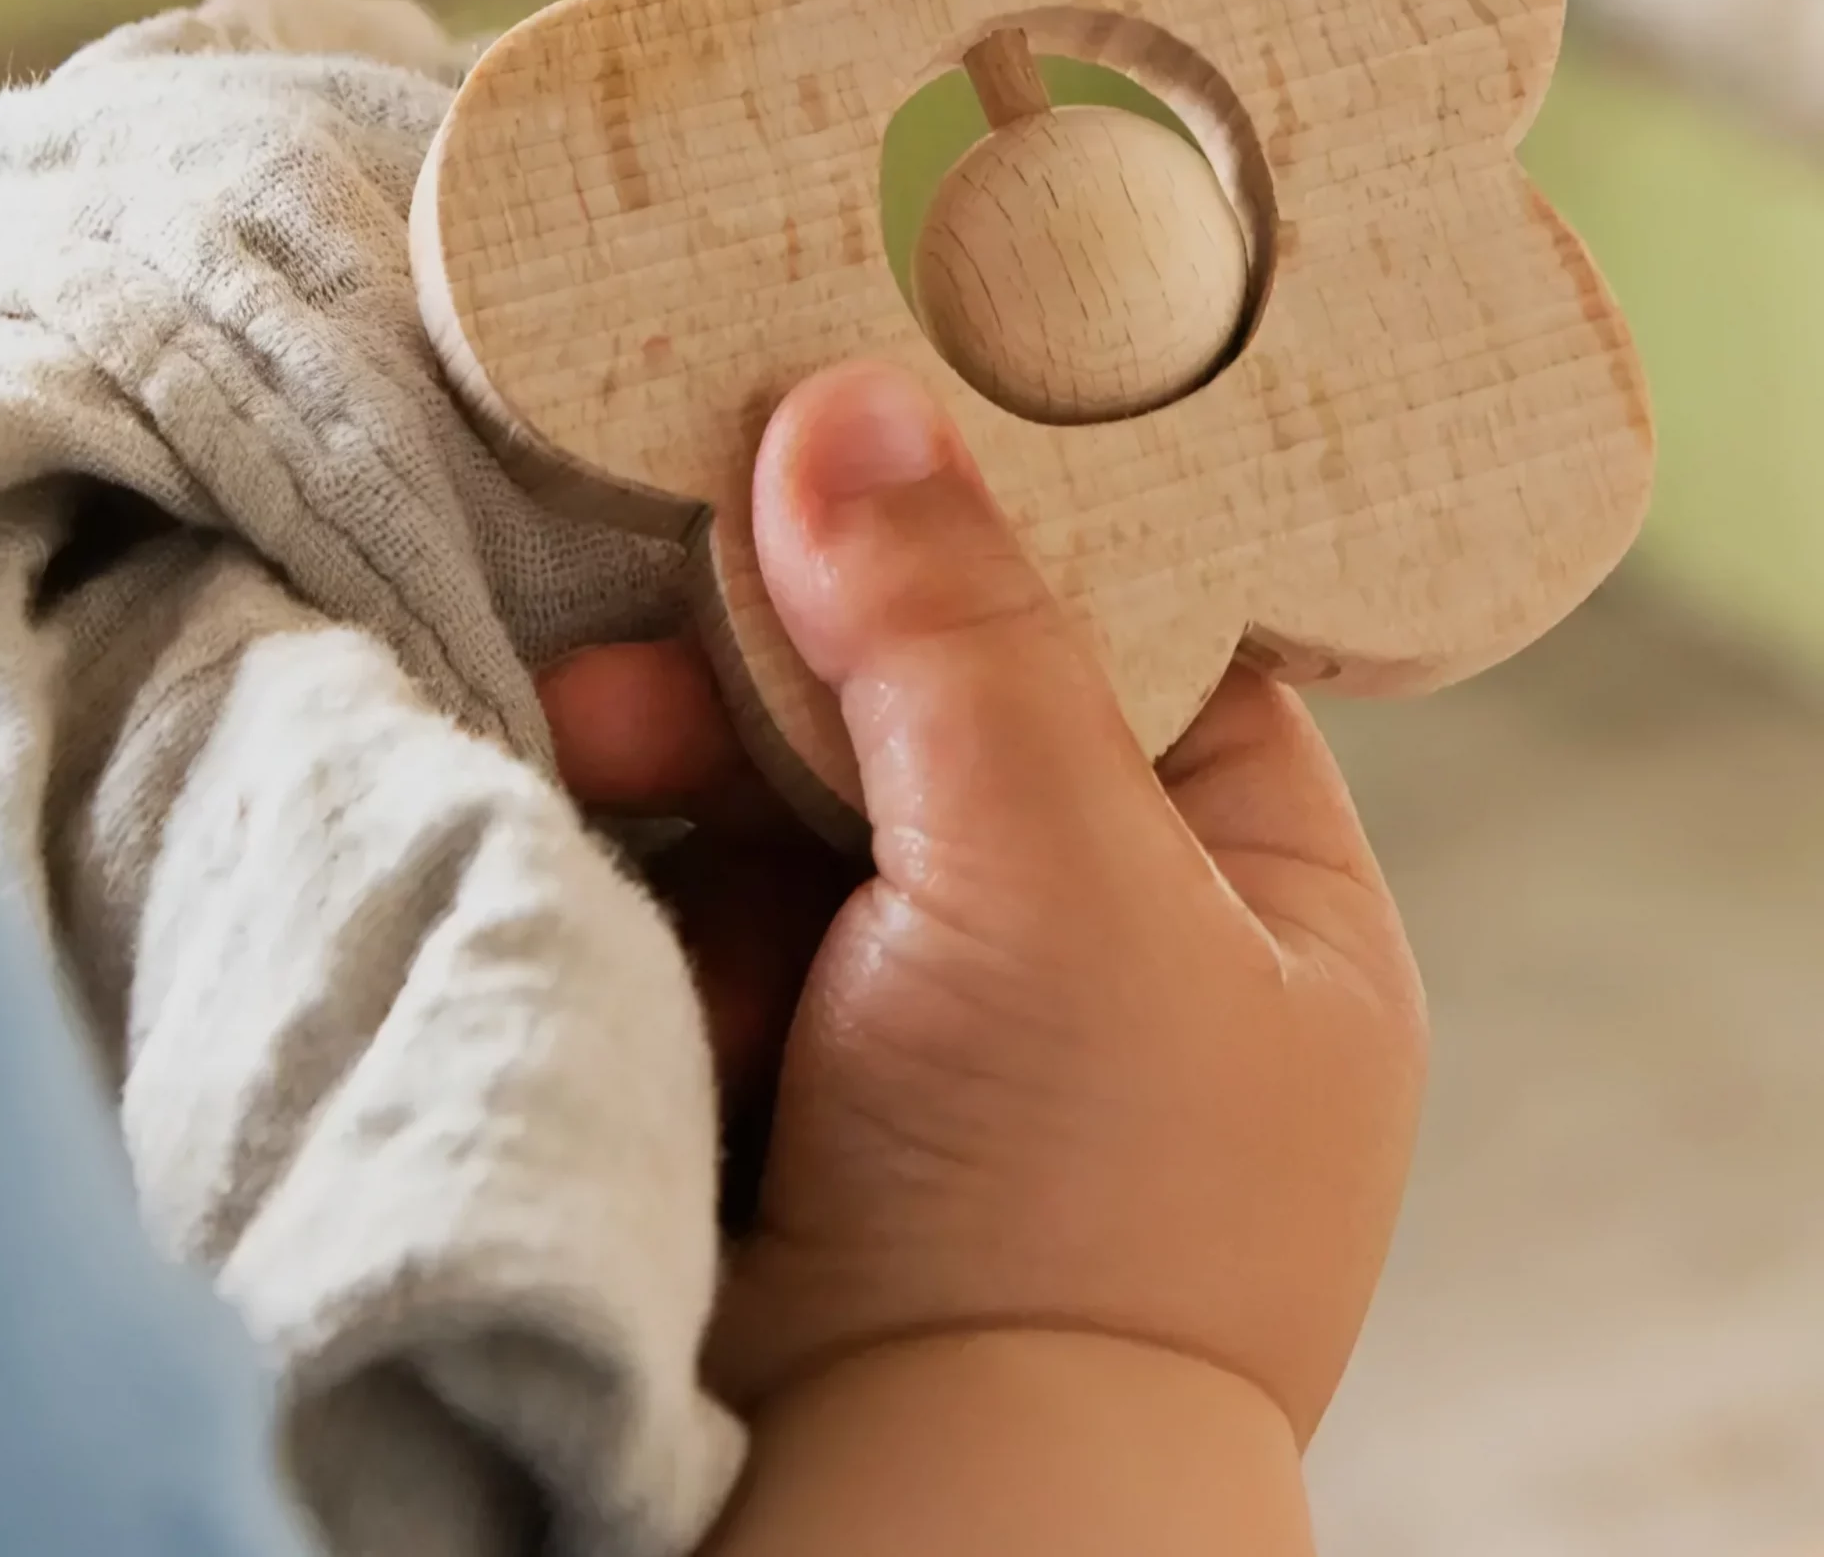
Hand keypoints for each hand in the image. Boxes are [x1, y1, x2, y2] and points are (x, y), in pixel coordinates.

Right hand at [694, 360, 1426, 1443]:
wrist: (899, 1517)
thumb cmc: (1068, 1213)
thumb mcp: (1056, 880)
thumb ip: (950, 629)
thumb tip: (849, 398)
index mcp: (1250, 882)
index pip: (1136, 615)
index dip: (1000, 510)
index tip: (853, 408)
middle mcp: (1102, 924)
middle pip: (932, 683)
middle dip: (786, 647)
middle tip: (661, 616)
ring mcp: (939, 993)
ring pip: (793, 778)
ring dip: (686, 740)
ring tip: (594, 730)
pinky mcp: (793, 1045)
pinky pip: (709, 879)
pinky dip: (649, 851)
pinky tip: (595, 825)